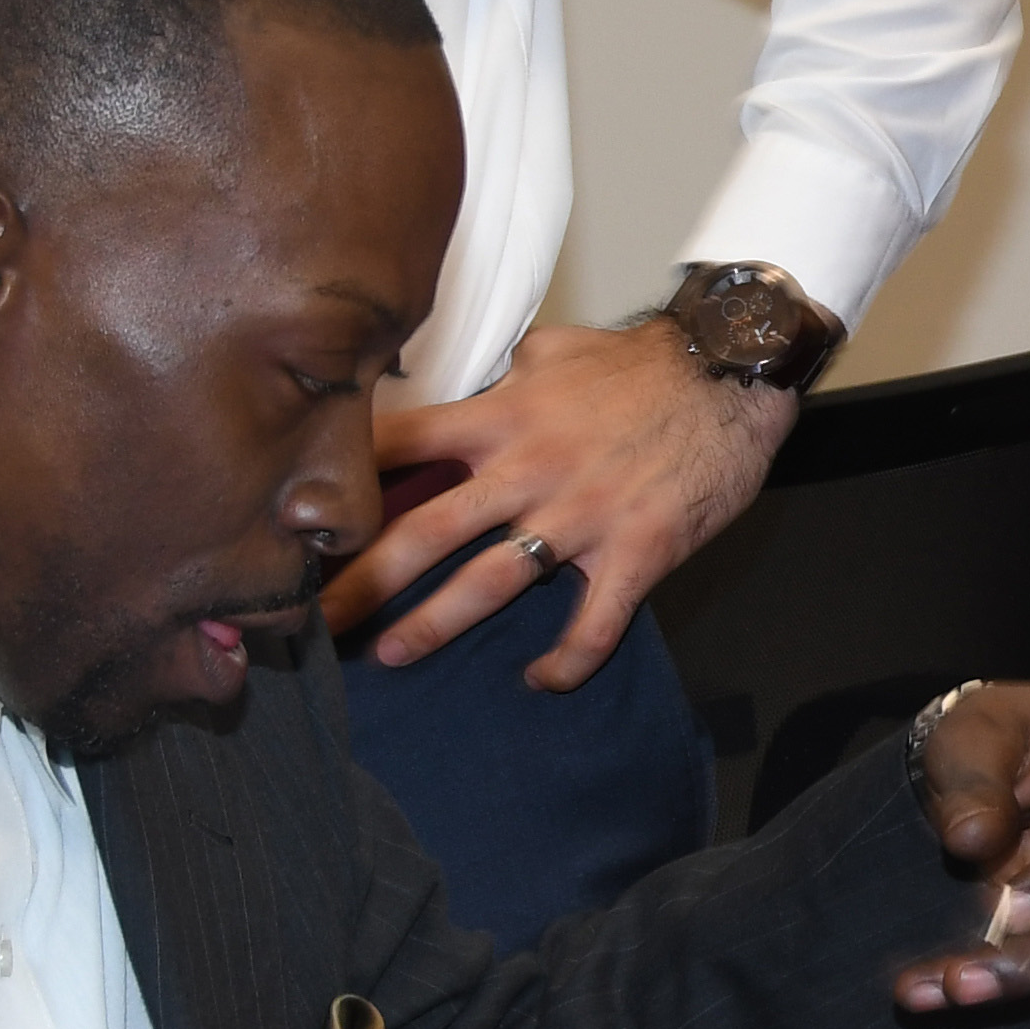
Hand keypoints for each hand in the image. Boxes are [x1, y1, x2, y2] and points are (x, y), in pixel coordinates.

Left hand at [326, 321, 794, 690]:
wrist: (730, 372)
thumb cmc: (646, 362)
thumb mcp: (555, 349)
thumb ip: (504, 375)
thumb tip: (472, 380)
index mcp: (502, 417)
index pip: (399, 446)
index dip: (342, 480)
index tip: (299, 518)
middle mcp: (527, 468)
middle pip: (422, 531)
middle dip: (361, 580)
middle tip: (313, 619)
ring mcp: (579, 515)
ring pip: (488, 584)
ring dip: (432, 625)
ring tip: (390, 655)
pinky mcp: (634, 552)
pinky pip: (591, 624)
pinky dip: (565, 661)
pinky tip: (541, 679)